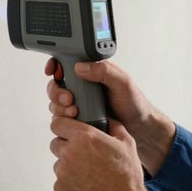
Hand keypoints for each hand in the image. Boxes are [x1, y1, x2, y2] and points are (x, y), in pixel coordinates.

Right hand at [45, 59, 176, 175]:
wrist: (138, 127)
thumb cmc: (134, 102)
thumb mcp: (123, 82)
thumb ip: (104, 71)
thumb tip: (81, 67)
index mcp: (93, 71)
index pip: (68, 62)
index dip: (56, 65)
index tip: (53, 70)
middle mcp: (83, 85)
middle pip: (57, 83)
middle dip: (57, 90)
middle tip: (68, 98)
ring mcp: (80, 101)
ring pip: (57, 100)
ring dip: (59, 105)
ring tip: (74, 110)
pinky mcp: (79, 117)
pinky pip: (63, 116)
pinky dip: (63, 117)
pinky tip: (74, 119)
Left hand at [49, 117, 150, 190]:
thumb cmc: (126, 177)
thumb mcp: (127, 143)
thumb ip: (113, 126)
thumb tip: (106, 119)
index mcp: (84, 138)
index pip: (58, 123)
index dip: (63, 126)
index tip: (67, 130)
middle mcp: (70, 153)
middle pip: (56, 143)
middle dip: (67, 147)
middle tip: (84, 156)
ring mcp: (63, 172)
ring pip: (59, 164)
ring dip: (69, 167)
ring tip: (89, 175)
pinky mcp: (60, 189)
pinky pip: (60, 182)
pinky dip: (70, 183)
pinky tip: (86, 186)